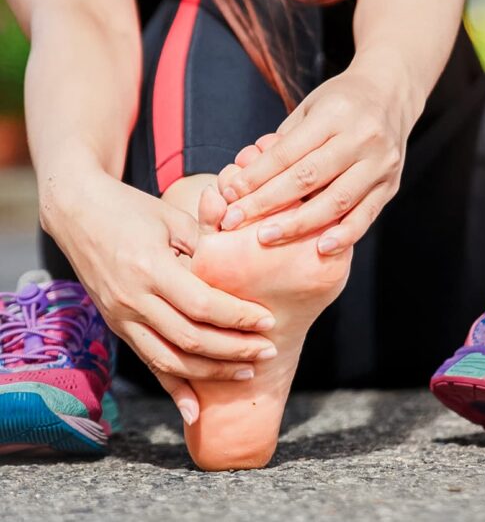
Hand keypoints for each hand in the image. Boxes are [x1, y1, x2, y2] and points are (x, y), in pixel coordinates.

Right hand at [43, 170, 277, 421]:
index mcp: (151, 269)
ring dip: (211, 373)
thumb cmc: (133, 209)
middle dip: (233, 350)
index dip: (238, 318)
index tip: (268, 321)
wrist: (77, 212)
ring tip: (246, 372)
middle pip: (190, 338)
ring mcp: (121, 318)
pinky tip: (194, 412)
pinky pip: (149, 364)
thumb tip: (246, 266)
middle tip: (268, 351)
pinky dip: (173, 389)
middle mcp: (133, 300)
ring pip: (170, 359)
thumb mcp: (173, 219)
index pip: (202, 305)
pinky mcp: (117, 327)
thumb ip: (207, 245)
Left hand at [217, 62, 414, 254]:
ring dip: (299, 224)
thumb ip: (284, 142)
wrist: (391, 94)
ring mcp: (380, 163)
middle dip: (267, 203)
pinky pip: (366, 215)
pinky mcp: (390, 184)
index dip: (256, 176)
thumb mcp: (310, 107)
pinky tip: (321, 247)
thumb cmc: (342, 102)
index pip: (289, 152)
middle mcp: (362, 138)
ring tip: (267, 237)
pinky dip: (344, 234)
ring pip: (336, 200)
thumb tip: (246, 178)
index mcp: (336, 114)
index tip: (230, 196)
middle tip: (236, 221)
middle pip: (308, 178)